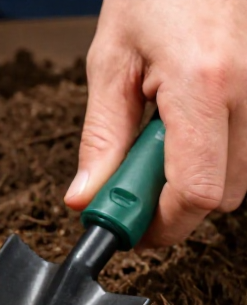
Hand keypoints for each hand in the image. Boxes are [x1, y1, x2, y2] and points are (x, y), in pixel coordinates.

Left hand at [65, 0, 246, 247]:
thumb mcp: (110, 63)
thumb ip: (101, 137)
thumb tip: (86, 196)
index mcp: (203, 85)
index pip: (196, 192)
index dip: (160, 224)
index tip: (125, 228)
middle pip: (221, 197)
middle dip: (171, 207)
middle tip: (128, 188)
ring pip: (235, 178)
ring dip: (188, 181)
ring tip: (151, 144)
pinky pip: (242, 151)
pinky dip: (206, 157)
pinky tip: (178, 131)